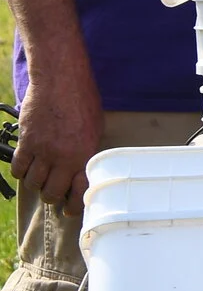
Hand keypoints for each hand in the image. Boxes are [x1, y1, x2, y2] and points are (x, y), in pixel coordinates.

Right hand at [10, 71, 103, 208]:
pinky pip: (18, 168)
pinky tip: (27, 167)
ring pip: (33, 183)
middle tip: (53, 192)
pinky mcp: (26, 142)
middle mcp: (64, 157)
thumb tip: (81, 171)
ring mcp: (43, 150)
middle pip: (51, 193)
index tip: (71, 209)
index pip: (79, 192)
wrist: (60, 80)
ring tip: (41, 178)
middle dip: (52, 196)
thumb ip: (87, 151)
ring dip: (37, 184)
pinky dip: (21, 172)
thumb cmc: (83, 101)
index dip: (74, 206)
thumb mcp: (95, 128)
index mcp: (85, 154)